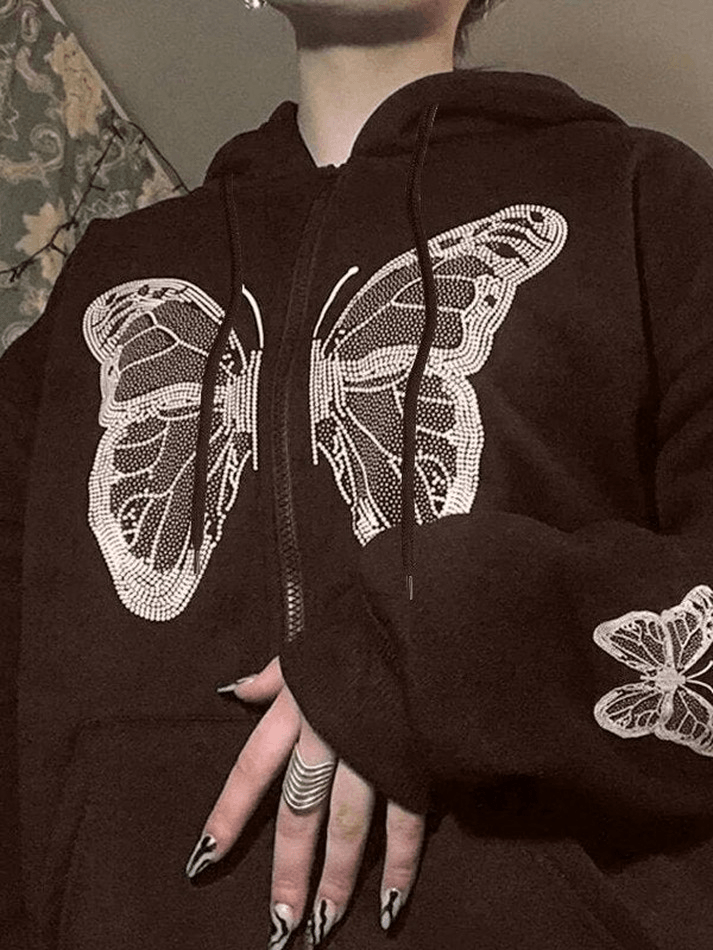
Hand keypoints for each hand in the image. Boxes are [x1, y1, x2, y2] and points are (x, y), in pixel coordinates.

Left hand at [185, 655, 425, 947]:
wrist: (417, 617)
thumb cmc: (357, 634)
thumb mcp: (306, 648)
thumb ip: (271, 677)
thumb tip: (235, 690)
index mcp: (296, 709)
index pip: (251, 771)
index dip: (228, 816)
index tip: (203, 860)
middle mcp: (327, 737)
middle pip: (300, 813)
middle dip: (289, 871)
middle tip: (280, 924)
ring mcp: (371, 752)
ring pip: (348, 826)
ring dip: (337, 879)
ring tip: (324, 925)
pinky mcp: (413, 760)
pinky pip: (405, 820)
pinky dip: (400, 863)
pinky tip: (390, 902)